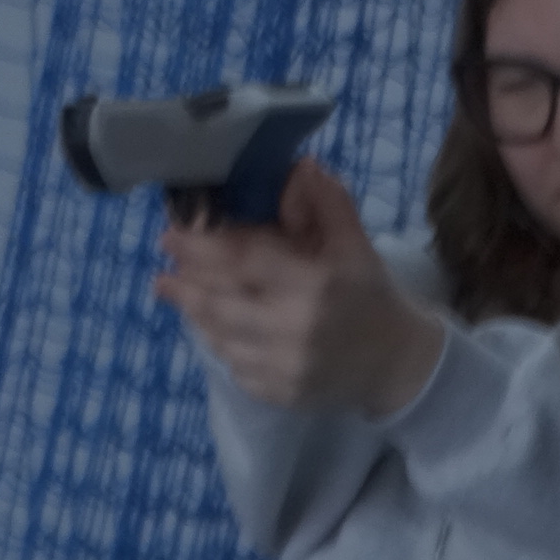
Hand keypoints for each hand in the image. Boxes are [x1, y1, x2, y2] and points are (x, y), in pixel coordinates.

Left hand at [154, 160, 441, 415]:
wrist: (396, 363)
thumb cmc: (370, 296)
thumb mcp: (356, 246)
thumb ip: (328, 205)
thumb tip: (300, 167)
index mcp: (316, 284)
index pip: (245, 262)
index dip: (202, 248)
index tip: (171, 237)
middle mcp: (296, 326)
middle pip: (220, 303)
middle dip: (185, 285)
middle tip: (163, 273)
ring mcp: (286, 365)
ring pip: (220, 336)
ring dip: (195, 314)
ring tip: (178, 295)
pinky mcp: (280, 393)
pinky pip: (234, 366)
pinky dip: (218, 344)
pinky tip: (213, 329)